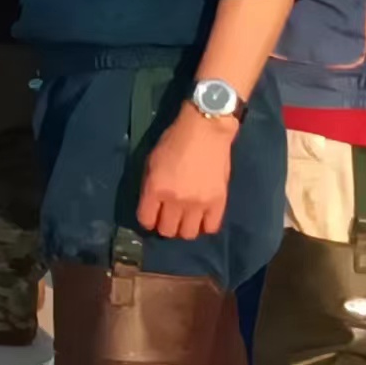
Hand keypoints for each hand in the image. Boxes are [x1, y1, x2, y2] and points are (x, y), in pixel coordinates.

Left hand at [137, 104, 236, 240]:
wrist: (205, 130)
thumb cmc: (174, 140)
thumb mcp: (151, 162)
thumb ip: (150, 187)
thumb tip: (152, 206)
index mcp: (156, 188)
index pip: (146, 220)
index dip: (147, 220)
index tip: (152, 216)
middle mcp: (176, 200)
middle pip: (168, 231)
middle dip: (165, 225)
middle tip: (169, 216)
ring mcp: (198, 203)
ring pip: (189, 234)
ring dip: (185, 228)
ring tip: (186, 218)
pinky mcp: (219, 202)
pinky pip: (211, 228)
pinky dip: (204, 225)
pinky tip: (202, 216)